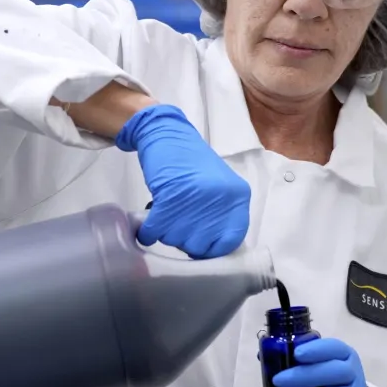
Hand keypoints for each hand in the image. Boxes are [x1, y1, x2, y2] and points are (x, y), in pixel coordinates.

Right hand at [115, 103, 250, 258]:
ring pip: (176, 240)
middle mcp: (221, 200)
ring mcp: (196, 198)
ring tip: (167, 214)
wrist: (169, 135)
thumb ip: (221, 217)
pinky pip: (156, 231)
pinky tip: (148, 225)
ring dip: (166, 233)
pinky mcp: (170, 196)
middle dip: (185, 241)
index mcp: (237, 199)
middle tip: (178, 223)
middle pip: (200, 246)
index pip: (230, 242)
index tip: (198, 246)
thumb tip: (210, 251)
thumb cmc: (192, 165)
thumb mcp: (219, 189)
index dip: (211, 249)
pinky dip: (148, 232)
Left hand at [273, 338, 374, 386]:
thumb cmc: (329, 384)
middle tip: (278, 381)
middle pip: (337, 372)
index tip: (296, 354)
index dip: (317, 350)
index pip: (334, 348)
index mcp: (344, 356)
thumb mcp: (319, 367)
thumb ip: (296, 361)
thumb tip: (263, 357)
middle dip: (305, 376)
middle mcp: (353, 374)